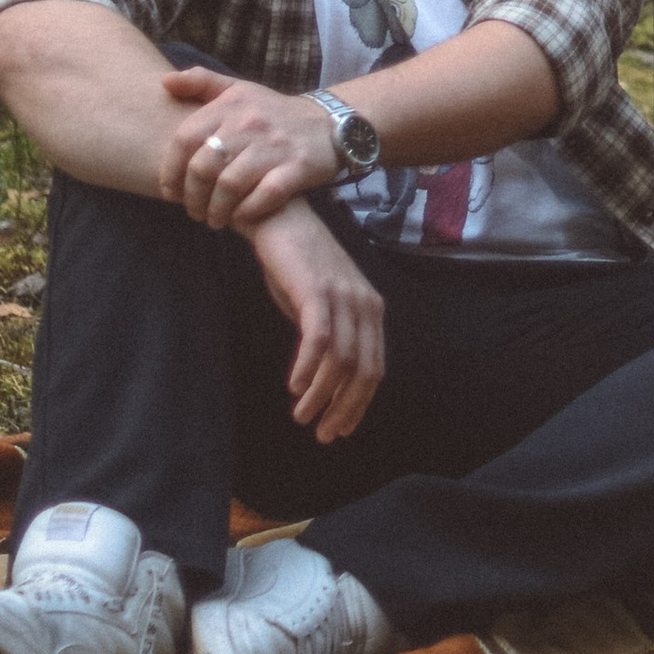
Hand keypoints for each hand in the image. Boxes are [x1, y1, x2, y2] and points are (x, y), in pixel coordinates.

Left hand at [162, 66, 342, 230]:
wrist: (330, 124)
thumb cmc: (273, 113)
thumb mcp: (239, 90)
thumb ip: (201, 82)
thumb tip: (164, 82)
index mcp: (232, 104)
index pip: (185, 139)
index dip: (171, 171)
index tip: (170, 192)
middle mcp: (251, 122)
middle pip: (203, 167)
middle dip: (192, 198)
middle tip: (193, 211)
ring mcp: (275, 145)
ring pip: (229, 185)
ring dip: (216, 210)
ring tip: (214, 219)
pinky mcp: (297, 167)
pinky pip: (264, 196)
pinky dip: (247, 212)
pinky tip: (241, 217)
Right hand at [248, 200, 386, 442]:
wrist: (279, 219)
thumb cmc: (296, 265)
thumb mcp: (321, 306)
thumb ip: (331, 336)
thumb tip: (323, 381)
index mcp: (371, 310)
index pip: (374, 368)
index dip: (358, 404)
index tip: (340, 430)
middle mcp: (365, 303)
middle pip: (363, 370)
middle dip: (344, 408)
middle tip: (323, 434)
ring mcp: (343, 296)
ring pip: (341, 361)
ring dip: (322, 396)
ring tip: (303, 417)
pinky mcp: (317, 291)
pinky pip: (319, 340)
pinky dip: (307, 370)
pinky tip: (295, 387)